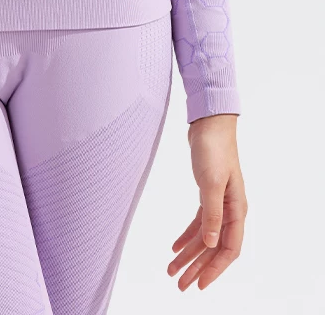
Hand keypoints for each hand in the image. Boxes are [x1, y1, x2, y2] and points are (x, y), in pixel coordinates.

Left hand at [167, 112, 246, 290]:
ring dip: (189, 254)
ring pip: (205, 237)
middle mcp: (230, 209)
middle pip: (215, 248)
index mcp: (237, 209)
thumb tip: (212, 244)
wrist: (209, 123)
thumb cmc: (213, 149)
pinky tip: (174, 246)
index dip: (215, 269)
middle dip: (198, 268)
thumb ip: (212, 213)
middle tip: (180, 285)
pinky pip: (199, 223)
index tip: (200, 285)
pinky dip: (187, 236)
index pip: (229, 249)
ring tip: (172, 270)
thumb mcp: (211, 182)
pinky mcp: (207, 194)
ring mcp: (219, 202)